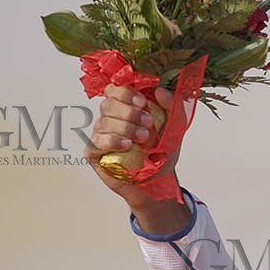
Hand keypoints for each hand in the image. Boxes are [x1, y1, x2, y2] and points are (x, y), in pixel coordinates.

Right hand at [86, 84, 189, 232]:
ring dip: (126, 128)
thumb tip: (159, 90)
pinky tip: (127, 145)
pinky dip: (112, 141)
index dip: (125, 92)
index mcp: (125, 107)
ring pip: (104, 122)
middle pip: (108, 104)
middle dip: (130, 113)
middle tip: (148, 124)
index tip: (142, 102)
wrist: (159, 179)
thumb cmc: (162, 151)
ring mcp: (100, 135)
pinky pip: (96, 141)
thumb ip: (171, 106)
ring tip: (143, 139)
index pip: (114, 89)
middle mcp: (110, 118)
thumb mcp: (174, 126)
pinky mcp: (94, 152)